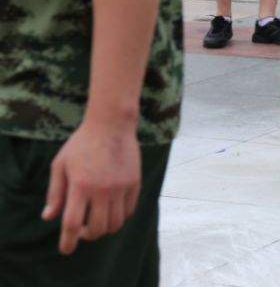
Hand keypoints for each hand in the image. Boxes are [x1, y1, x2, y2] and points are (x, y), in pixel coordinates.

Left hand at [42, 120, 140, 254]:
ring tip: (97, 220)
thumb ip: (55, 193)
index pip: (73, 223)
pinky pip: (129, 210)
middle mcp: (102, 189)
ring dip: (105, 228)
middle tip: (82, 229)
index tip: (66, 249)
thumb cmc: (81, 143)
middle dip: (87, 235)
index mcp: (80, 186)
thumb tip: (49, 217)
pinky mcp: (134, 182)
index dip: (68, 241)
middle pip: (97, 229)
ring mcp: (121, 187)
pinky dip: (120, 217)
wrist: (112, 124)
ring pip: (115, 223)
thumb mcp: (60, 165)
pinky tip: (111, 209)